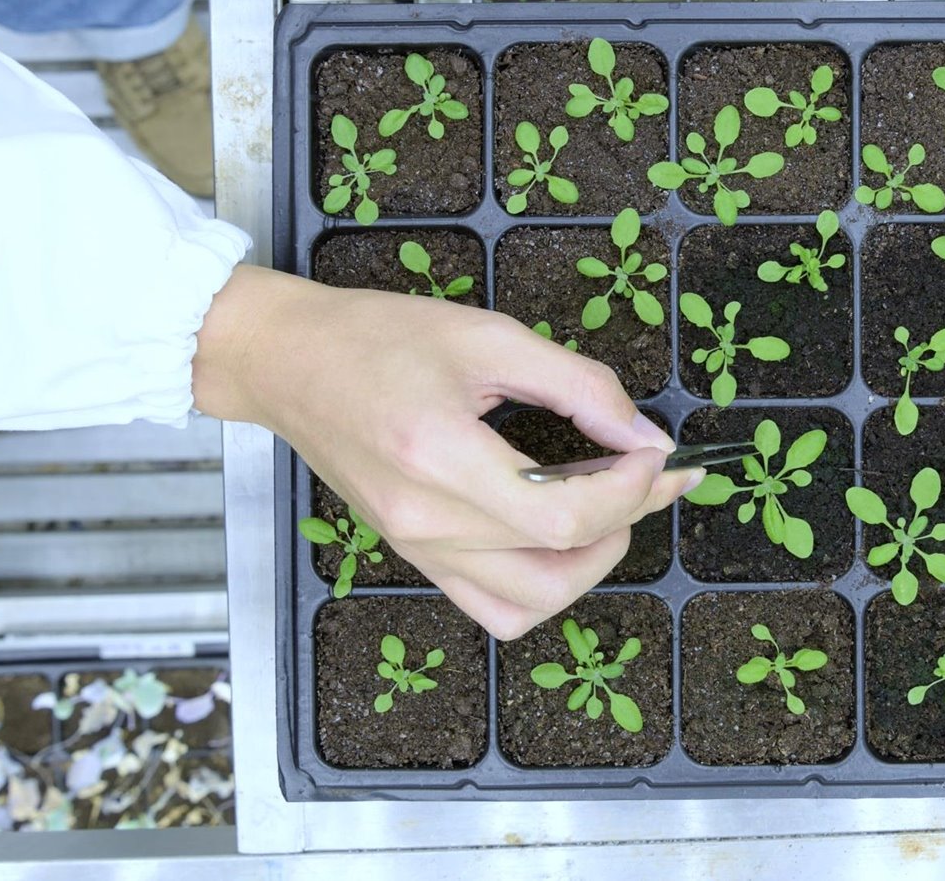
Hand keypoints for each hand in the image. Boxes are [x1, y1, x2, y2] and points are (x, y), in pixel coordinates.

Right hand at [192, 266, 700, 637]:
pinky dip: (542, 586)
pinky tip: (558, 535)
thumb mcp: (490, 337)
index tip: (658, 450)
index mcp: (441, 457)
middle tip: (649, 471)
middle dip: (628, 518)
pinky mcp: (413, 557)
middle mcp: (426, 522)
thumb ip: (578, 386)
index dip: (631, 490)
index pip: (563, 516)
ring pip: (530, 603)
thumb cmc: (380, 337)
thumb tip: (646, 435)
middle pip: (558, 561)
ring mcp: (416, 549)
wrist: (287, 363)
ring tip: (608, 508)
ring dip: (589, 564)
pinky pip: (493, 607)